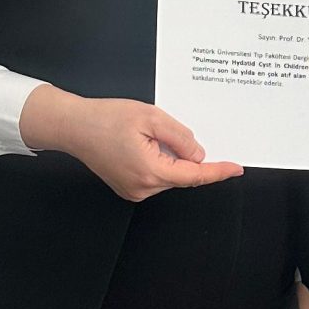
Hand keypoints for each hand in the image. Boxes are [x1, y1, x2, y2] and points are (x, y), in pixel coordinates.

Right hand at [20, 86, 243, 201]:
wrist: (72, 126)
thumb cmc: (105, 118)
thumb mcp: (151, 117)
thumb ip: (180, 137)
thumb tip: (198, 155)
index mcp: (151, 171)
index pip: (194, 176)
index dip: (217, 171)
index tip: (235, 168)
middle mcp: (143, 188)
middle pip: (181, 175)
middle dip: (184, 154)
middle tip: (163, 129)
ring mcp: (133, 191)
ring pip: (168, 175)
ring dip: (169, 157)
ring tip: (145, 135)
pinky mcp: (127, 188)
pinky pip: (155, 177)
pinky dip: (159, 162)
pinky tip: (141, 144)